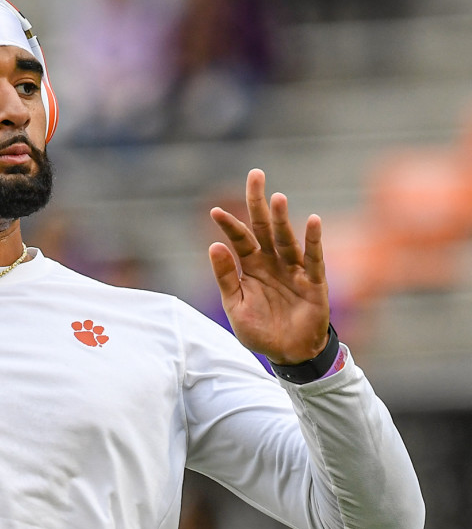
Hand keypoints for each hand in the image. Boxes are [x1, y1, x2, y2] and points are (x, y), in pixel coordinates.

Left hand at [208, 169, 329, 364]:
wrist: (288, 354)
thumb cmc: (261, 330)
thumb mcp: (235, 306)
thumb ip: (225, 278)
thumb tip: (213, 246)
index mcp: (251, 267)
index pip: (239, 240)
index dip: (229, 225)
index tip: (215, 211)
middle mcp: (272, 263)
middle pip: (264, 227)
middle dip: (259, 202)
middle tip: (255, 175)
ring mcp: (294, 270)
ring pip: (286, 239)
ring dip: (282, 219)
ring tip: (276, 197)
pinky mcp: (314, 283)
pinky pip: (313, 259)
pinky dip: (312, 241)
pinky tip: (312, 221)